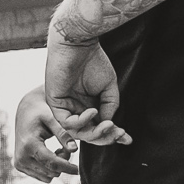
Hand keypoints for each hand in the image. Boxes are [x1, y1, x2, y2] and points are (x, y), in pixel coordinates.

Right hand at [14, 86, 79, 181]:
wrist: (24, 112)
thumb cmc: (39, 113)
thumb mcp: (52, 120)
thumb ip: (63, 135)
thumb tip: (75, 150)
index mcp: (29, 145)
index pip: (52, 163)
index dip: (67, 167)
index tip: (78, 169)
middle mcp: (22, 157)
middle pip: (51, 171)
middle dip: (63, 163)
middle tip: (64, 147)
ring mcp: (19, 163)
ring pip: (47, 177)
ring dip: (57, 167)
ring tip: (57, 150)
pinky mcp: (20, 166)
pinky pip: (42, 176)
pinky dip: (49, 168)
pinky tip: (49, 154)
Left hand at [44, 29, 131, 147]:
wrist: (78, 44)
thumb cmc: (94, 61)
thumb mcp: (108, 88)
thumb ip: (110, 107)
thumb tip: (108, 125)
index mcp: (88, 106)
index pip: (99, 127)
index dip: (113, 135)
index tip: (128, 139)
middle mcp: (76, 109)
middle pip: (88, 134)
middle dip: (105, 137)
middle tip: (119, 134)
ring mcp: (65, 107)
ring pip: (77, 132)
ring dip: (95, 133)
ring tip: (108, 125)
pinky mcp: (55, 103)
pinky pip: (66, 122)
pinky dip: (81, 121)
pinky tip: (93, 111)